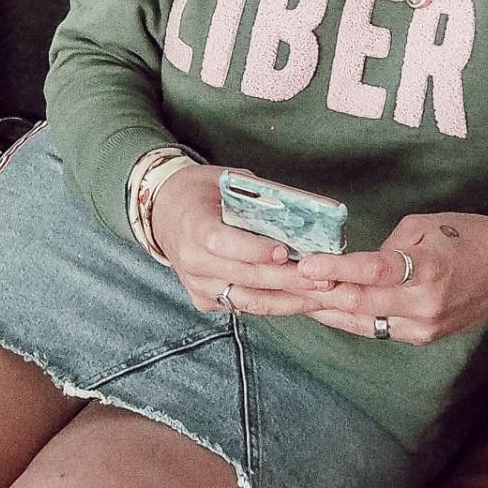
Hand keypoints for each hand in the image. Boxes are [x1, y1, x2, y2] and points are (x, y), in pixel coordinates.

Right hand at [148, 166, 334, 318]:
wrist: (164, 213)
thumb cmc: (201, 191)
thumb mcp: (225, 181)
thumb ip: (257, 196)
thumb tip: (302, 209)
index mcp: (193, 226)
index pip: (223, 243)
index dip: (255, 250)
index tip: (286, 251)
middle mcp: (193, 261)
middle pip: (244, 276)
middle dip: (287, 279)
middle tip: (323, 278)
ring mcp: (198, 285)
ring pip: (248, 301)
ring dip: (287, 300)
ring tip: (319, 296)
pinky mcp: (205, 301)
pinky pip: (243, 306)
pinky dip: (274, 304)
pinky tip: (300, 300)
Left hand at [297, 212, 487, 343]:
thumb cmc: (471, 237)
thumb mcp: (427, 225)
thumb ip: (389, 246)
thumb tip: (355, 264)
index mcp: (428, 268)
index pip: (372, 271)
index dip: (335, 269)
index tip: (303, 264)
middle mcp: (424, 304)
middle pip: (360, 303)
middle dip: (320, 293)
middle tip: (285, 282)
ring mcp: (423, 327)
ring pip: (363, 321)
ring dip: (327, 309)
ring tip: (292, 297)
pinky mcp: (422, 338)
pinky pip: (377, 329)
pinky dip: (349, 318)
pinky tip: (325, 308)